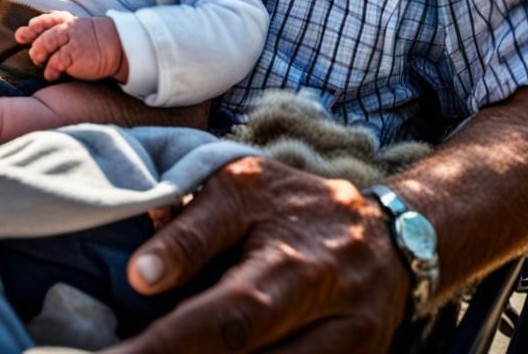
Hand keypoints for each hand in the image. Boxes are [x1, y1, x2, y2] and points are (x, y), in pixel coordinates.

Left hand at [17, 12, 124, 82]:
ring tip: (42, 63)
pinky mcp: (74, 54)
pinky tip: (52, 75)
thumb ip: (55, 31)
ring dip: (39, 56)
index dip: (33, 27)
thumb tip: (25, 35)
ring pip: (44, 44)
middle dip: (35, 46)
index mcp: (67, 21)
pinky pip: (55, 62)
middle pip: (42, 34)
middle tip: (37, 56)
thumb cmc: (93, 42)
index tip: (23, 34)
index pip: (45, 20)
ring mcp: (70, 40)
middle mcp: (67, 28)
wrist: (117, 47)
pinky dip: (50, 70)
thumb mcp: (76, 31)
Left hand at [107, 157, 408, 353]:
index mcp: (283, 246)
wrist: (388, 234)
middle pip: (245, 346)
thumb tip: (139, 275)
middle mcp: (319, 292)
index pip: (224, 310)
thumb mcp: (241, 189)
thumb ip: (191, 229)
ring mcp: (348, 338)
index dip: (166, 343)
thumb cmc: (294, 205)